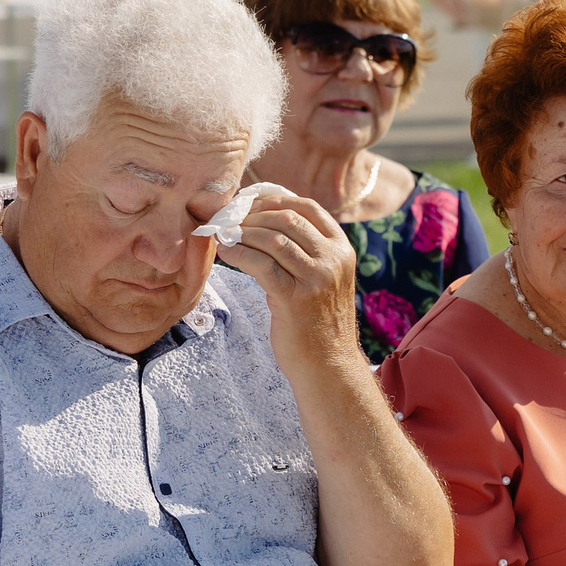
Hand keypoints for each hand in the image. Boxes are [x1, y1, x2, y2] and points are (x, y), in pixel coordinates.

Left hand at [209, 190, 359, 374]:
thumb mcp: (321, 278)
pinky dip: (239, 253)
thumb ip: (303, 250)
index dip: (273, 199)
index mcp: (342, 249)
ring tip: (223, 234)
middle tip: (228, 218)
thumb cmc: (316, 322)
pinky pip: (261, 265)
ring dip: (243, 233)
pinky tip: (225, 252)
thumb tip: (262, 222)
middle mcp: (333, 259)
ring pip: (273, 238)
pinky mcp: (296, 298)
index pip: (307, 207)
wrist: (328, 366)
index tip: (248, 202)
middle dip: (252, 215)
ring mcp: (317, 278)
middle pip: (288, 218)